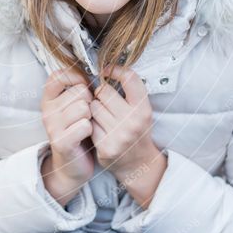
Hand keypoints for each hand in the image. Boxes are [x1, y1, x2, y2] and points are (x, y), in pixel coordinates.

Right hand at [40, 68, 95, 206]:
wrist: (72, 166)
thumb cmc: (78, 131)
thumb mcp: (74, 106)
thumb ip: (78, 89)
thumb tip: (94, 71)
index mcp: (49, 99)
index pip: (58, 75)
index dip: (75, 77)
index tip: (84, 87)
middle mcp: (47, 111)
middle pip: (79, 91)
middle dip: (89, 101)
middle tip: (87, 115)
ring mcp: (52, 126)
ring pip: (83, 107)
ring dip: (91, 117)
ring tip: (87, 126)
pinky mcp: (61, 142)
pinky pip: (84, 125)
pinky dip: (91, 130)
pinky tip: (87, 136)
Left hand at [89, 65, 161, 181]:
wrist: (138, 163)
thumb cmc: (136, 131)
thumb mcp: (141, 110)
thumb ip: (128, 92)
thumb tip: (106, 68)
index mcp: (143, 108)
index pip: (129, 78)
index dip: (115, 70)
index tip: (106, 70)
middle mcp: (133, 121)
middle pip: (104, 91)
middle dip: (101, 94)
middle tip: (104, 101)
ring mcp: (119, 135)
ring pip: (93, 106)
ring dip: (93, 108)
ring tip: (101, 116)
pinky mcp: (106, 146)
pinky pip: (88, 124)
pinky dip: (90, 124)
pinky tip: (97, 129)